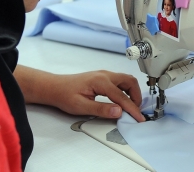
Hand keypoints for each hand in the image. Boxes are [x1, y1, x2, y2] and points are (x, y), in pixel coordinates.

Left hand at [15, 66, 145, 121]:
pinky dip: (126, 90)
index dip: (132, 109)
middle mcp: (105, 75)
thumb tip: (118, 111)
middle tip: (136, 110)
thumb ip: (101, 109)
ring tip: (131, 106)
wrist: (54, 87)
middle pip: (130, 82)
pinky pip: (120, 82)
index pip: (122, 97)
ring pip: (126, 80)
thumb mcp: (81, 106)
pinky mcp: (103, 77)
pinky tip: (122, 100)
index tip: (138, 118)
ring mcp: (104, 75)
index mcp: (100, 81)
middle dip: (136, 96)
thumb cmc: (64, 95)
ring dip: (132, 92)